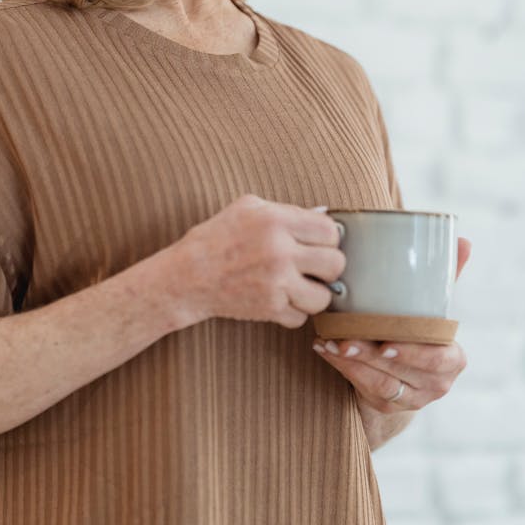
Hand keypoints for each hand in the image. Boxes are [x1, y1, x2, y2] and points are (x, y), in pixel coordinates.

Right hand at [177, 194, 345, 328]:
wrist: (188, 275)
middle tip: (314, 266)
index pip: (330, 231)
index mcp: (276, 220)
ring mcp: (276, 283)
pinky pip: (301, 317)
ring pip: (324, 297)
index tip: (319, 243)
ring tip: (300, 286)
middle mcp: (280, 251)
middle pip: (335, 264)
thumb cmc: (217, 237)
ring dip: (314, 293)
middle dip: (327, 266)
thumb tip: (321, 218)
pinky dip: (294, 311)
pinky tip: (281, 298)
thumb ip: (286, 211)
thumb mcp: (248, 207)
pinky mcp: (269, 308)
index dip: (329, 238)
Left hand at [312, 236, 471, 413]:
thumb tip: (462, 240)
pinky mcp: (387, 406)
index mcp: (452, 358)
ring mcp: (412, 398)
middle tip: (344, 339)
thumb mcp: (433, 308)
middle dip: (370, 354)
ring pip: (380, 382)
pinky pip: (364, 387)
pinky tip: (325, 349)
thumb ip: (446, 277)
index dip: (411, 352)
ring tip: (329, 341)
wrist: (406, 373)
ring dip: (351, 361)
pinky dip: (342, 367)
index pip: (436, 357)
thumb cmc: (419, 332)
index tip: (385, 341)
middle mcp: (437, 383)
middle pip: (402, 370)